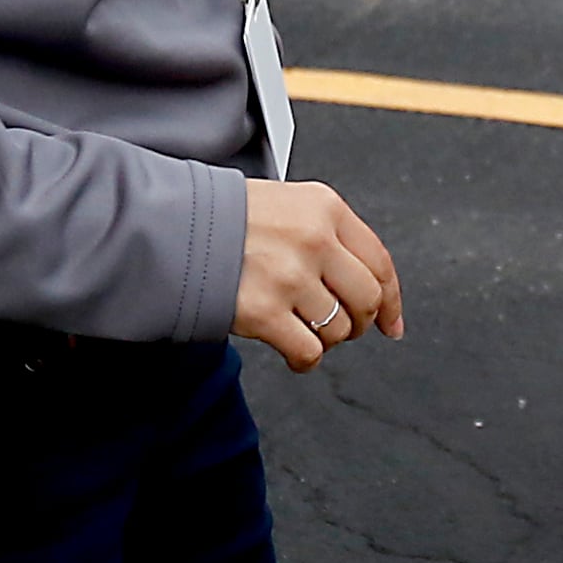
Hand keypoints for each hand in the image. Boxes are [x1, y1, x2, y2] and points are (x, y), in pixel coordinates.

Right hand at [235, 179, 404, 370]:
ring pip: (339, 329)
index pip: (380, 262)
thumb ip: (329, 235)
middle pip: (366, 300)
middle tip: (343, 328)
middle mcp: (314, 239)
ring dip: (326, 339)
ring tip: (302, 330)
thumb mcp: (288, 204)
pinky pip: (308, 351)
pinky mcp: (265, 311)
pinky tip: (292, 351)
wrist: (170, 227)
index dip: (392, 300)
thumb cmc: (226, 218)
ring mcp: (290, 276)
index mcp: (325, 208)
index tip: (392, 322)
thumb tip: (373, 285)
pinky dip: (304, 359)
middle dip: (359, 323)